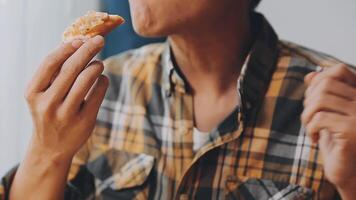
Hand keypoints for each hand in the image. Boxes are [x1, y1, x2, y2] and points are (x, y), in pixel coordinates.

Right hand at [25, 35, 107, 160]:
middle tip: (100, 40)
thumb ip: (54, 74)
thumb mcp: (42, 95)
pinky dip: (103, 81)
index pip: (50, 63)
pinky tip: (102, 79)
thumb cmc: (49, 112)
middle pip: (71, 68)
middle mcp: (48, 103)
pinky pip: (98, 93)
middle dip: (88, 50)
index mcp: (33, 93)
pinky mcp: (84, 121)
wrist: (51, 148)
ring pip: (87, 79)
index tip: (80, 39)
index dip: (67, 48)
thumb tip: (76, 45)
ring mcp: (66, 114)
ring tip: (99, 64)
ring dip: (96, 66)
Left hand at [301, 64, 355, 195]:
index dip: (318, 81)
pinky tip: (313, 139)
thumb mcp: (327, 112)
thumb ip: (321, 93)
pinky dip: (309, 128)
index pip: (338, 70)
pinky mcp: (352, 131)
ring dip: (306, 115)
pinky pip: (319, 119)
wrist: (348, 169)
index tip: (311, 100)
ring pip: (320, 100)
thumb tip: (310, 75)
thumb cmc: (336, 139)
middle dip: (309, 100)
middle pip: (326, 84)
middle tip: (309, 118)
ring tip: (309, 128)